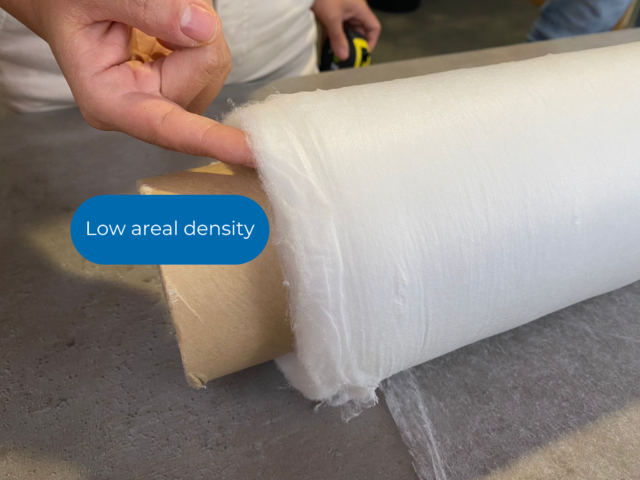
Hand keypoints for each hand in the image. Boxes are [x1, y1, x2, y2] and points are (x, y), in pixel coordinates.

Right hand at [2, 0, 252, 165]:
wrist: (60, 3)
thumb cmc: (65, 3)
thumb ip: (143, 6)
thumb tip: (201, 29)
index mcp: (109, 102)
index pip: (169, 128)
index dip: (213, 140)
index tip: (251, 152)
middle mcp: (143, 109)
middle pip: (204, 74)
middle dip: (192, 31)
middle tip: (157, 5)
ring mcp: (166, 97)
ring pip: (213, 61)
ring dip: (195, 24)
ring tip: (154, 10)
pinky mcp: (182, 82)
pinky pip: (211, 50)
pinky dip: (197, 26)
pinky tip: (165, 22)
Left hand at [312, 0, 380, 60]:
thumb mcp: (332, 18)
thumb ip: (338, 38)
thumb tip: (343, 56)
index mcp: (360, 10)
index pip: (374, 28)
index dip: (371, 42)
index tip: (363, 53)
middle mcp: (353, 11)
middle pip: (360, 32)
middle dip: (354, 45)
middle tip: (348, 57)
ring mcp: (342, 13)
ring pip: (346, 32)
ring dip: (342, 43)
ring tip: (336, 55)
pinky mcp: (331, 14)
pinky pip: (335, 30)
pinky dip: (332, 39)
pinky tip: (326, 48)